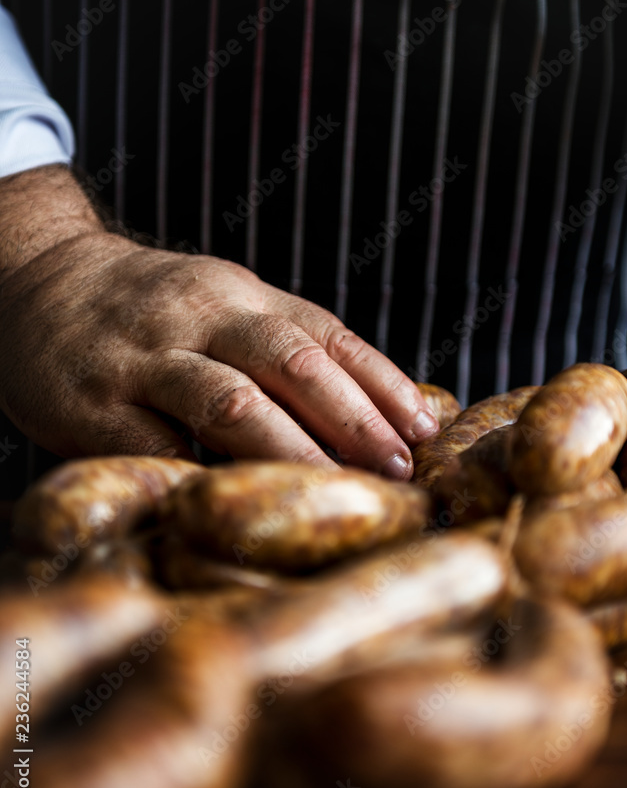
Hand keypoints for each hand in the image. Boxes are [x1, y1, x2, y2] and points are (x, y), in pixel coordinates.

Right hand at [0, 167, 438, 477]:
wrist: (38, 279)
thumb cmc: (151, 309)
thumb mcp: (221, 305)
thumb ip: (285, 347)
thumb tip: (382, 408)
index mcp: (241, 296)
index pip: (327, 336)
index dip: (382, 385)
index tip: (427, 433)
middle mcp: (200, 316)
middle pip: (291, 361)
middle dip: (354, 419)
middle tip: (398, 471)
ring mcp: (145, 358)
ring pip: (231, 401)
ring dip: (293, 452)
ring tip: (337, 493)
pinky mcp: (93, 403)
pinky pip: (155, 447)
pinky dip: (202, 479)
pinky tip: (238, 508)